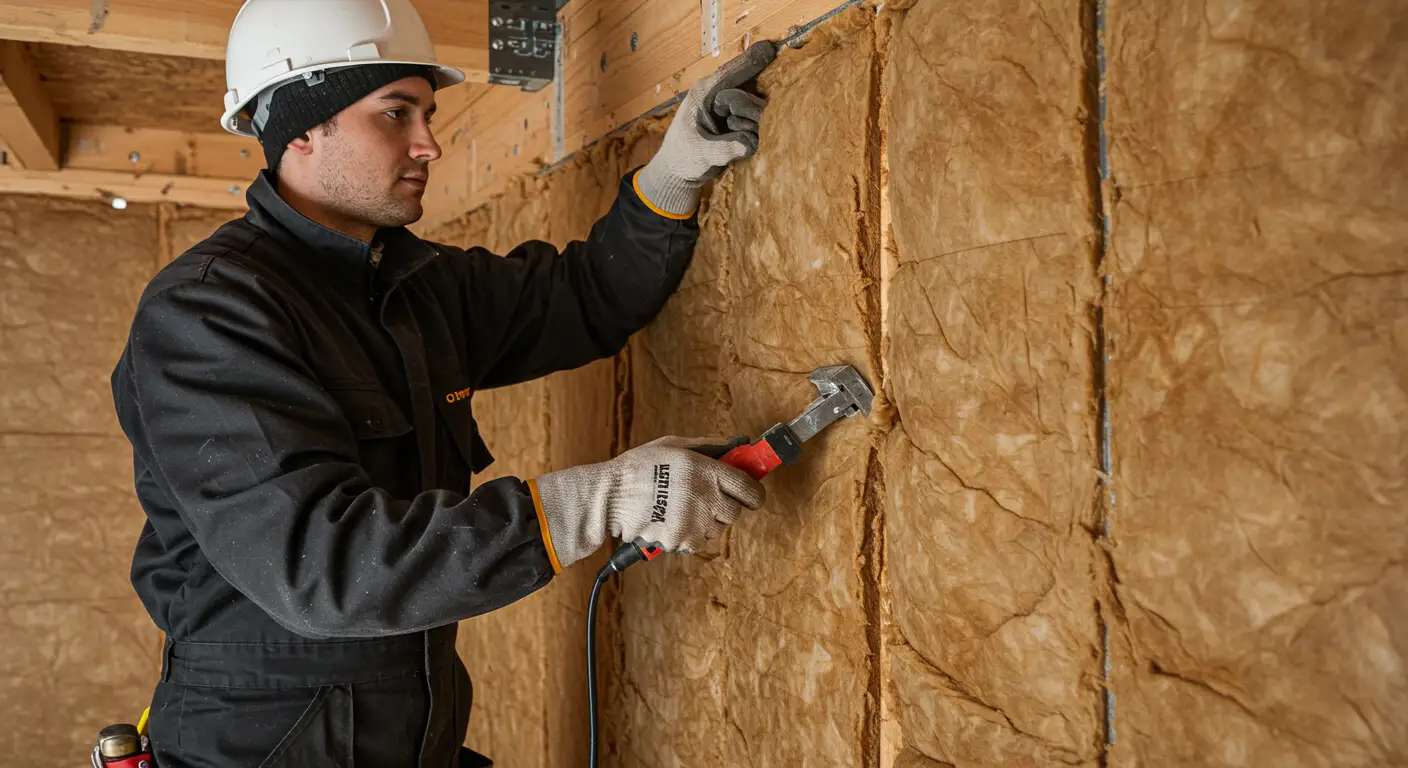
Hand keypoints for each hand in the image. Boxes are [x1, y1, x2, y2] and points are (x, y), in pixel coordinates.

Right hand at [531, 436, 766, 569]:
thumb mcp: (675, 445)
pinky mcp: (682, 541)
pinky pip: (698, 542)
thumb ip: (709, 447)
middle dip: (725, 506)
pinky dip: (689, 535)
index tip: (752, 495)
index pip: (750, 489)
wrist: (610, 496)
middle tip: (706, 498)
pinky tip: (671, 520)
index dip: (754, 493)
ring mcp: (694, 522)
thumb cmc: (640, 467)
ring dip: (706, 521)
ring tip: (681, 508)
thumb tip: (736, 447)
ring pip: (717, 529)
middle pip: (735, 512)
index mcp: (706, 470)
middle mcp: (704, 497)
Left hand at [635, 40, 778, 215]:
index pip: (731, 72)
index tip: (770, 50)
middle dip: (753, 104)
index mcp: (704, 92)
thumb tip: (749, 143)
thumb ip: (725, 148)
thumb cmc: (683, 158)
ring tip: (733, 137)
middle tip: (740, 123)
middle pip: (749, 86)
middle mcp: (716, 94)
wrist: (677, 171)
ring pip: (754, 102)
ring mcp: (726, 105)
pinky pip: (752, 116)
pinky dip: (754, 126)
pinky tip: (743, 140)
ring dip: (753, 118)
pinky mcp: (733, 117)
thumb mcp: (702, 155)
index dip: (751, 61)